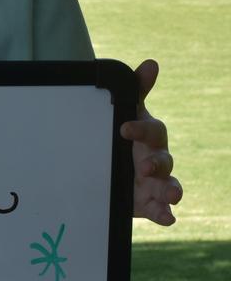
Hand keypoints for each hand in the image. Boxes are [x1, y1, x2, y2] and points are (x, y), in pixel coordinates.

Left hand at [120, 59, 182, 225]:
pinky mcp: (148, 202)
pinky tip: (168, 218)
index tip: (124, 129)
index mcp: (148, 135)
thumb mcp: (125, 111)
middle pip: (164, 160)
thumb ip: (136, 89)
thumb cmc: (122, 134)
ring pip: (168, 185)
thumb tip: (152, 63)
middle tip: (143, 168)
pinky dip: (165, 214)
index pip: (152, 130)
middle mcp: (156, 158)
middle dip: (157, 164)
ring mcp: (154, 182)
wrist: (108, 165)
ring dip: (170, 190)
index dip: (141, 129)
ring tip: (171, 196)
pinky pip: (161, 208)